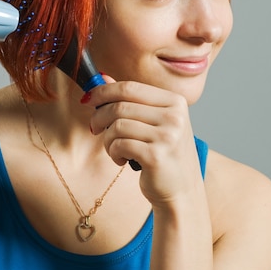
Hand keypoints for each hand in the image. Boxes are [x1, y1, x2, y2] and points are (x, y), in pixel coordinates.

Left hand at [86, 78, 202, 209]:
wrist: (182, 191)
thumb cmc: (164, 155)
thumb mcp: (152, 123)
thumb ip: (130, 100)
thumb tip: (103, 78)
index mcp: (175, 102)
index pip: (130, 87)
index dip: (103, 91)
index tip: (88, 100)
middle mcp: (175, 116)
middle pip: (120, 106)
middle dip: (99, 117)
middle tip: (94, 128)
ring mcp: (168, 135)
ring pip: (117, 126)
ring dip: (108, 140)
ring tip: (114, 149)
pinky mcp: (157, 155)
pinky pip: (120, 144)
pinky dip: (113, 152)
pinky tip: (121, 159)